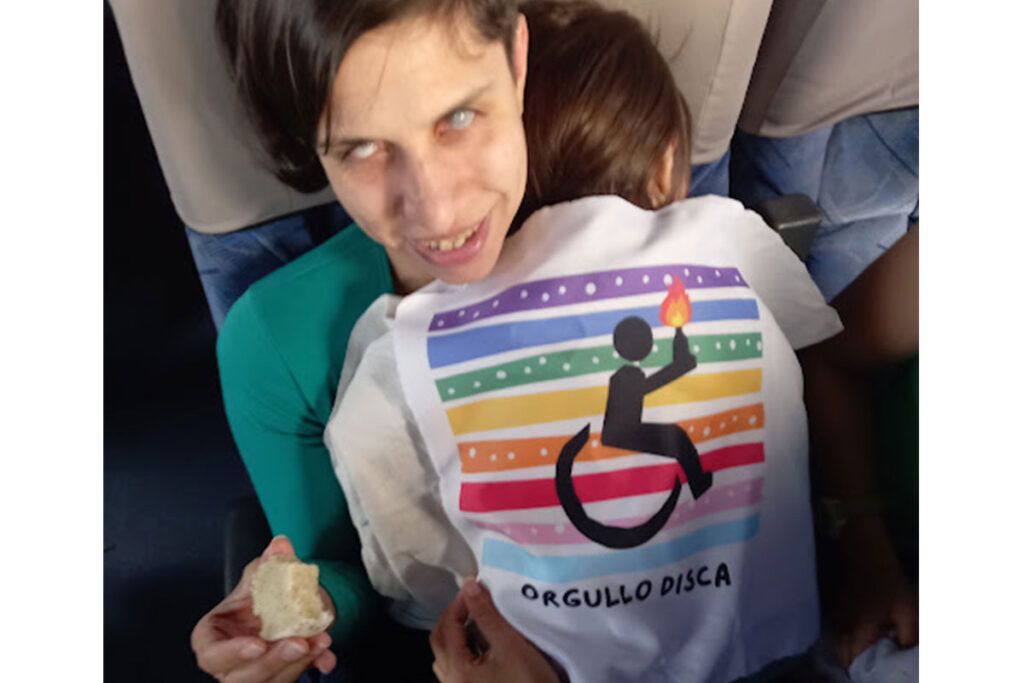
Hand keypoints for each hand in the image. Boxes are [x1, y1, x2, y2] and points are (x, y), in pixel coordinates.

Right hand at [191, 535, 337, 681]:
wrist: (283, 606)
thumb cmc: (258, 597)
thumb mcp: (260, 575)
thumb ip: (267, 563)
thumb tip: (280, 545)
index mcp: (213, 639)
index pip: (212, 654)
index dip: (232, 653)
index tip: (258, 644)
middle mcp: (230, 663)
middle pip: (244, 675)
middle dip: (273, 661)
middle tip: (298, 643)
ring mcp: (255, 674)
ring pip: (271, 680)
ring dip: (298, 663)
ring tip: (318, 642)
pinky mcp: (279, 677)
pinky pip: (294, 678)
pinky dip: (314, 665)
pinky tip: (326, 657)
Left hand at [430, 577, 561, 682]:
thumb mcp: (510, 645)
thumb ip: (487, 615)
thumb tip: (470, 586)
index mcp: (457, 670)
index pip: (447, 627)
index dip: (459, 603)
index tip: (475, 586)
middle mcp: (451, 682)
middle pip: (440, 641)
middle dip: (454, 617)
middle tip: (473, 600)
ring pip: (447, 655)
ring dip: (458, 633)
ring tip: (478, 619)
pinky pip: (458, 666)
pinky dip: (465, 648)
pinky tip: (483, 643)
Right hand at [828, 517, 917, 666]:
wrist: (863, 548)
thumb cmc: (887, 578)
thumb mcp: (907, 608)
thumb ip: (908, 635)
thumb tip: (906, 653)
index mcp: (858, 631)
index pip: (855, 662)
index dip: (866, 669)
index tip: (881, 667)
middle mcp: (841, 626)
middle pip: (844, 655)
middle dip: (857, 661)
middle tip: (876, 659)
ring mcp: (836, 615)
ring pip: (839, 643)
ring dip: (851, 649)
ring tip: (870, 649)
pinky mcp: (836, 606)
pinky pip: (838, 630)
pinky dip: (848, 637)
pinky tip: (863, 633)